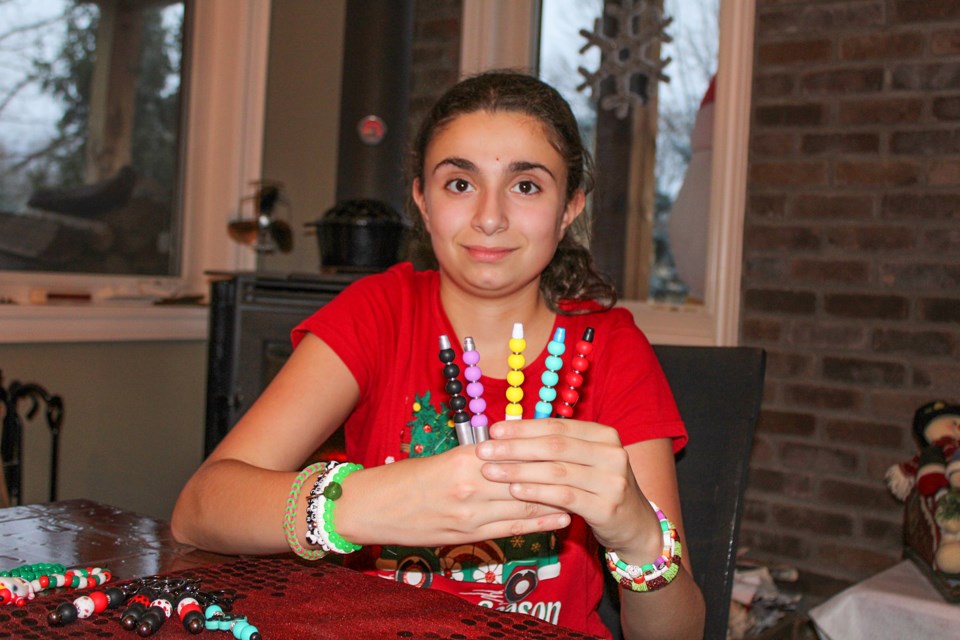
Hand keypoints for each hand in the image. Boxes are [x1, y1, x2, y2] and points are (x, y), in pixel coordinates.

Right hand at [336, 443, 570, 546]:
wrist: (371, 507)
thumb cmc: (405, 479)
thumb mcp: (443, 460)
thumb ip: (477, 458)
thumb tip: (510, 453)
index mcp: (466, 458)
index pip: (517, 455)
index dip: (546, 453)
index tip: (570, 449)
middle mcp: (471, 484)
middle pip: (526, 478)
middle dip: (557, 476)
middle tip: (585, 472)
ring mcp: (470, 513)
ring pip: (523, 503)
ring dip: (554, 500)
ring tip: (581, 495)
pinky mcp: (466, 535)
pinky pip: (510, 529)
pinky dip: (538, 523)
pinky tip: (559, 519)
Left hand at [475, 418, 661, 558]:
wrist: (635, 525)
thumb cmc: (599, 488)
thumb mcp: (585, 462)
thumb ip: (557, 447)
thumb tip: (509, 433)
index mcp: (604, 435)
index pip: (557, 426)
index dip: (524, 428)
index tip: (494, 430)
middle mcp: (612, 453)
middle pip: (555, 446)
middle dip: (515, 448)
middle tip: (485, 452)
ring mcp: (612, 481)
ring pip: (557, 471)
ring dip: (520, 471)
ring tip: (492, 472)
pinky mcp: (607, 507)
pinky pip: (564, 497)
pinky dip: (536, 492)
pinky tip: (514, 490)